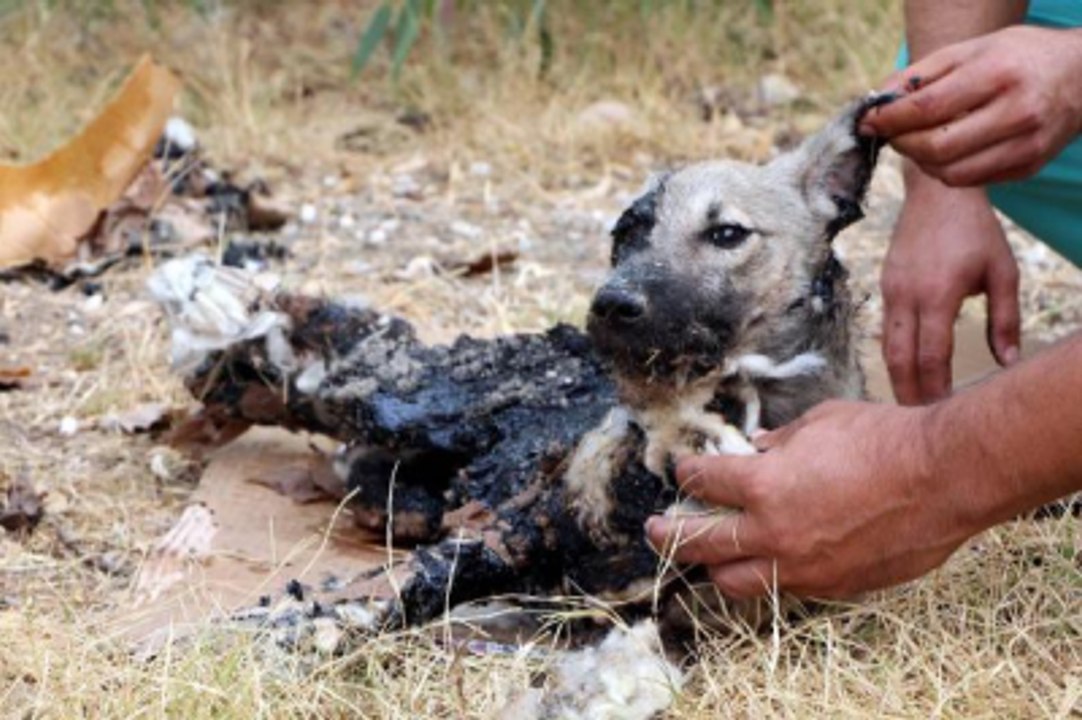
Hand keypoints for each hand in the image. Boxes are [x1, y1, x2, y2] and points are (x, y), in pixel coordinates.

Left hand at [645, 400, 979, 598]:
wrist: (944, 478)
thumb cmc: (884, 439)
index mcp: (764, 484)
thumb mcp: (821, 422)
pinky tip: (768, 564)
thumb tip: (754, 448)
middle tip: (652, 530)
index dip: (687, 473)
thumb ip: (780, 441)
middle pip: (699, 543)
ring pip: (734, 582)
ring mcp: (802, 566)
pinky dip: (769, 576)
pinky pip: (785, 589)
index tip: (683, 470)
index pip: (703, 483)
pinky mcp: (833, 586)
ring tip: (707, 557)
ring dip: (715, 567)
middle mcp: (774, 532)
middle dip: (667, 536)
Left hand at [861, 26, 1081, 185]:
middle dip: (902, 143)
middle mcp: (1017, 111)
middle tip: (891, 134)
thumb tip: (877, 102)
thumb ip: (921, 75)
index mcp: (998, 73)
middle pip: (936, 146)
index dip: (890, 119)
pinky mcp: (1029, 166)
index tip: (867, 121)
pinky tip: (944, 150)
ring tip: (917, 141)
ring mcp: (1026, 143)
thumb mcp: (970, 50)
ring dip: (921, 161)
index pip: (928, 107)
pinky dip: (945, 170)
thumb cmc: (1016, 57)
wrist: (1081, 75)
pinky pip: (970, 180)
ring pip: (950, 172)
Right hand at [881, 168, 1020, 404]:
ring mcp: (890, 292)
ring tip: (911, 400)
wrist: (935, 193)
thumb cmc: (976, 230)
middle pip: (899, 360)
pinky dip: (895, 353)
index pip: (932, 356)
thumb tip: (1008, 362)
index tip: (945, 411)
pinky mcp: (885, 286)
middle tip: (919, 422)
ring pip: (886, 347)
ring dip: (898, 377)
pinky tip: (908, 366)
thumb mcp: (1003, 272)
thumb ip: (1006, 319)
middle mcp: (906, 297)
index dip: (936, 388)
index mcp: (938, 295)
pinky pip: (885, 329)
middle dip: (909, 393)